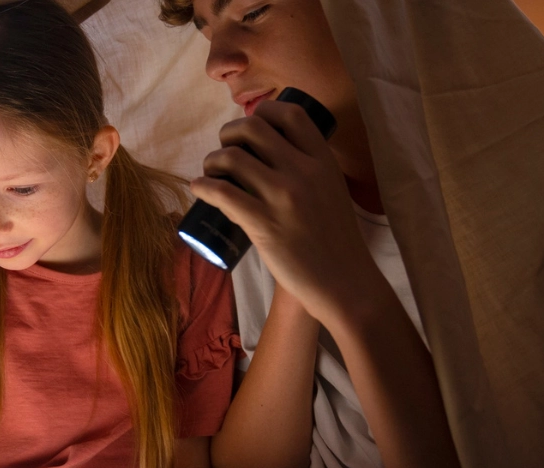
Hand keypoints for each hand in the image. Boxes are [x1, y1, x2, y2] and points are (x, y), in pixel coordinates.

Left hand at [189, 100, 382, 325]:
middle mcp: (303, 171)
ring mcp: (283, 196)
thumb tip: (272, 158)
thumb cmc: (336, 239)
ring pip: (231, 157)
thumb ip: (309, 171)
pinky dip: (202, 186)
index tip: (251, 125)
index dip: (264, 111)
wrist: (344, 281)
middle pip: (252, 128)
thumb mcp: (332, 190)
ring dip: (212, 161)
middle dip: (229, 134)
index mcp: (322, 160)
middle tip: (225, 151)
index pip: (290, 113)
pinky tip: (199, 189)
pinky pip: (222, 192)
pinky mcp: (264, 223)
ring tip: (211, 174)